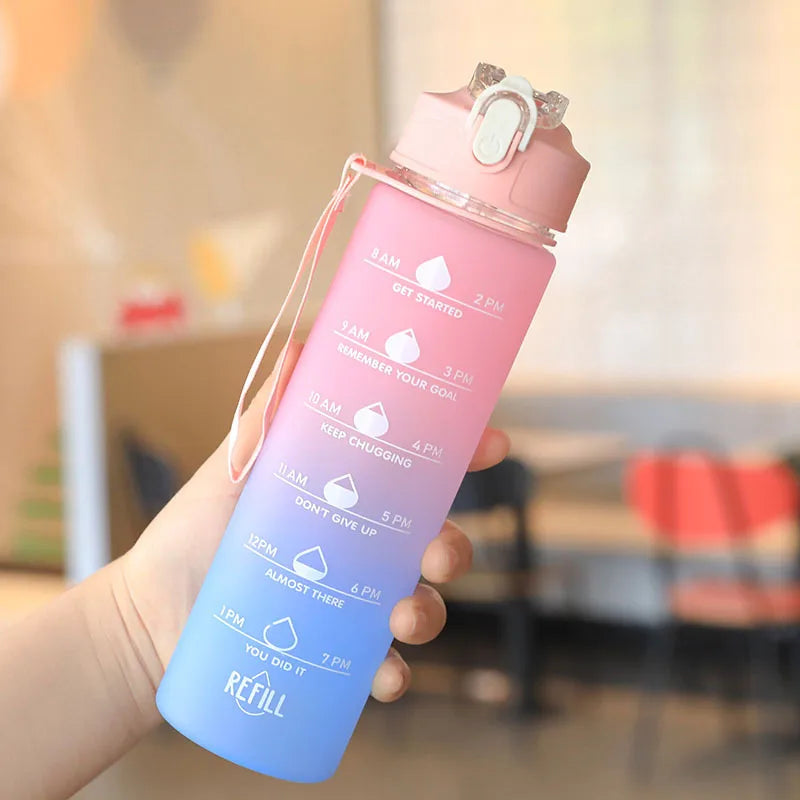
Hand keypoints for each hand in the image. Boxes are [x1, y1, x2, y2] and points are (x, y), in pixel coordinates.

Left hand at [120, 341, 509, 702]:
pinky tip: (386, 673)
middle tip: (436, 552)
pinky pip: (381, 669)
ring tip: (402, 616)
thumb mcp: (235, 465)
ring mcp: (352, 603)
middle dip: (453, 547)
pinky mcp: (335, 654)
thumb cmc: (195, 531)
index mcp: (351, 499)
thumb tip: (301, 346)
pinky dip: (394, 675)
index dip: (464, 457)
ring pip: (420, 606)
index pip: (419, 476)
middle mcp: (362, 550)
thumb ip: (271, 413)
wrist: (149, 613)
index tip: (490, 443)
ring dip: (429, 612)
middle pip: (435, 544)